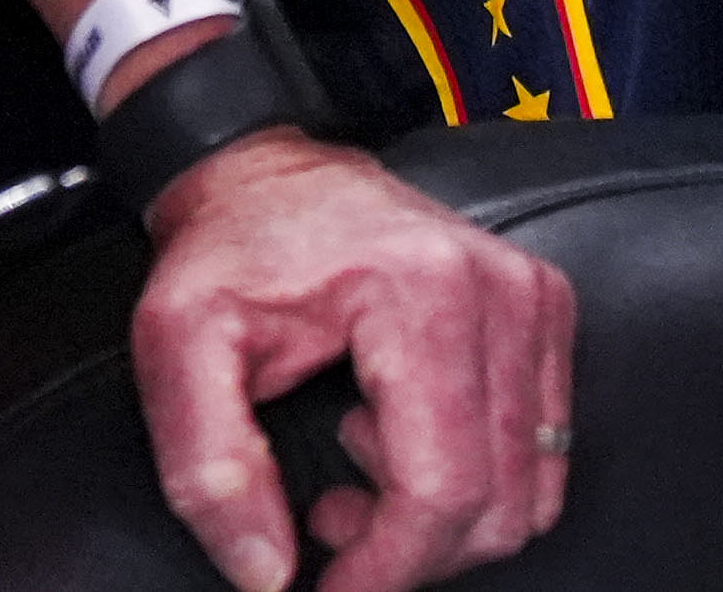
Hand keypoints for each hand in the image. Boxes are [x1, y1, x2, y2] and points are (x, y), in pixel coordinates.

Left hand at [124, 128, 571, 591]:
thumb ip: (210, 469)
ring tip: (362, 470)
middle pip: (498, 503)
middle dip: (411, 549)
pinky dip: (475, 475)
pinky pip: (542, 447)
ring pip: (530, 488)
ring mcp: (532, 299)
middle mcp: (499, 291)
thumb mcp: (179, 346)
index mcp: (420, 293)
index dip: (386, 569)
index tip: (329, 588)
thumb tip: (266, 572)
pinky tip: (400, 440)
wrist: (269, 172)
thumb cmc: (232, 247)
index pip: (442, 489)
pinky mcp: (543, 311)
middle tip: (332, 518)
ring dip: (445, 516)